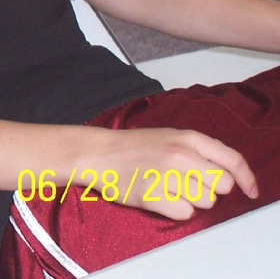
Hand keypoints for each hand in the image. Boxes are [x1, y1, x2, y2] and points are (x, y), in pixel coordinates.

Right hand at [92, 127, 257, 219]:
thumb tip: (231, 175)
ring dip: (193, 199)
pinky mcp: (153, 195)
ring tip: (171, 188)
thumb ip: (200, 150)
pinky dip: (177, 209)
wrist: (99, 153)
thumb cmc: (136, 146)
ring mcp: (166, 175)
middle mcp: (179, 155)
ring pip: (206, 201)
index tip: (251, 190)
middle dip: (211, 188)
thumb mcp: (170, 136)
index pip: (232, 160)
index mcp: (187, 138)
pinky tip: (161, 197)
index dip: (247, 178)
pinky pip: (185, 213)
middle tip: (189, 182)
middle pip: (222, 185)